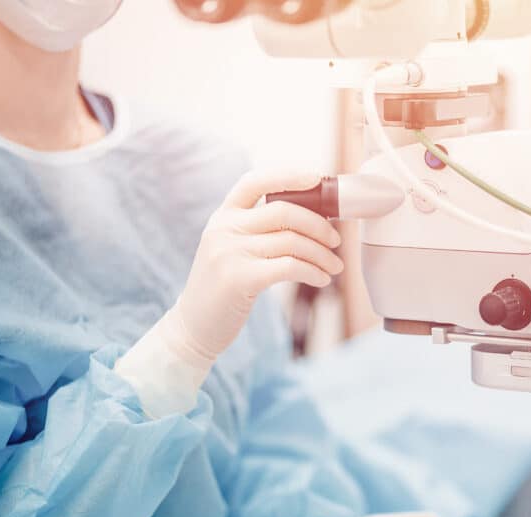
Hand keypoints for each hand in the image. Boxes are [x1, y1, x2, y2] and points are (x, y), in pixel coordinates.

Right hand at [165, 169, 343, 366]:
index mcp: (223, 215)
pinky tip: (322, 279)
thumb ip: (257, 230)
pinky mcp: (239, 278)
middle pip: (284, 211)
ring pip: (292, 241)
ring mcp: (229, 252)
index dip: (289, 175)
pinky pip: (289, 267)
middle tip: (336, 242)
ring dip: (322, 255)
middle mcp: (223, 228)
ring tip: (335, 267)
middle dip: (319, 225)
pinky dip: (313, 272)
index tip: (317, 179)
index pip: (255, 181)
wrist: (195, 326)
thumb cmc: (225, 288)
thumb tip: (311, 217)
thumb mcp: (231, 248)